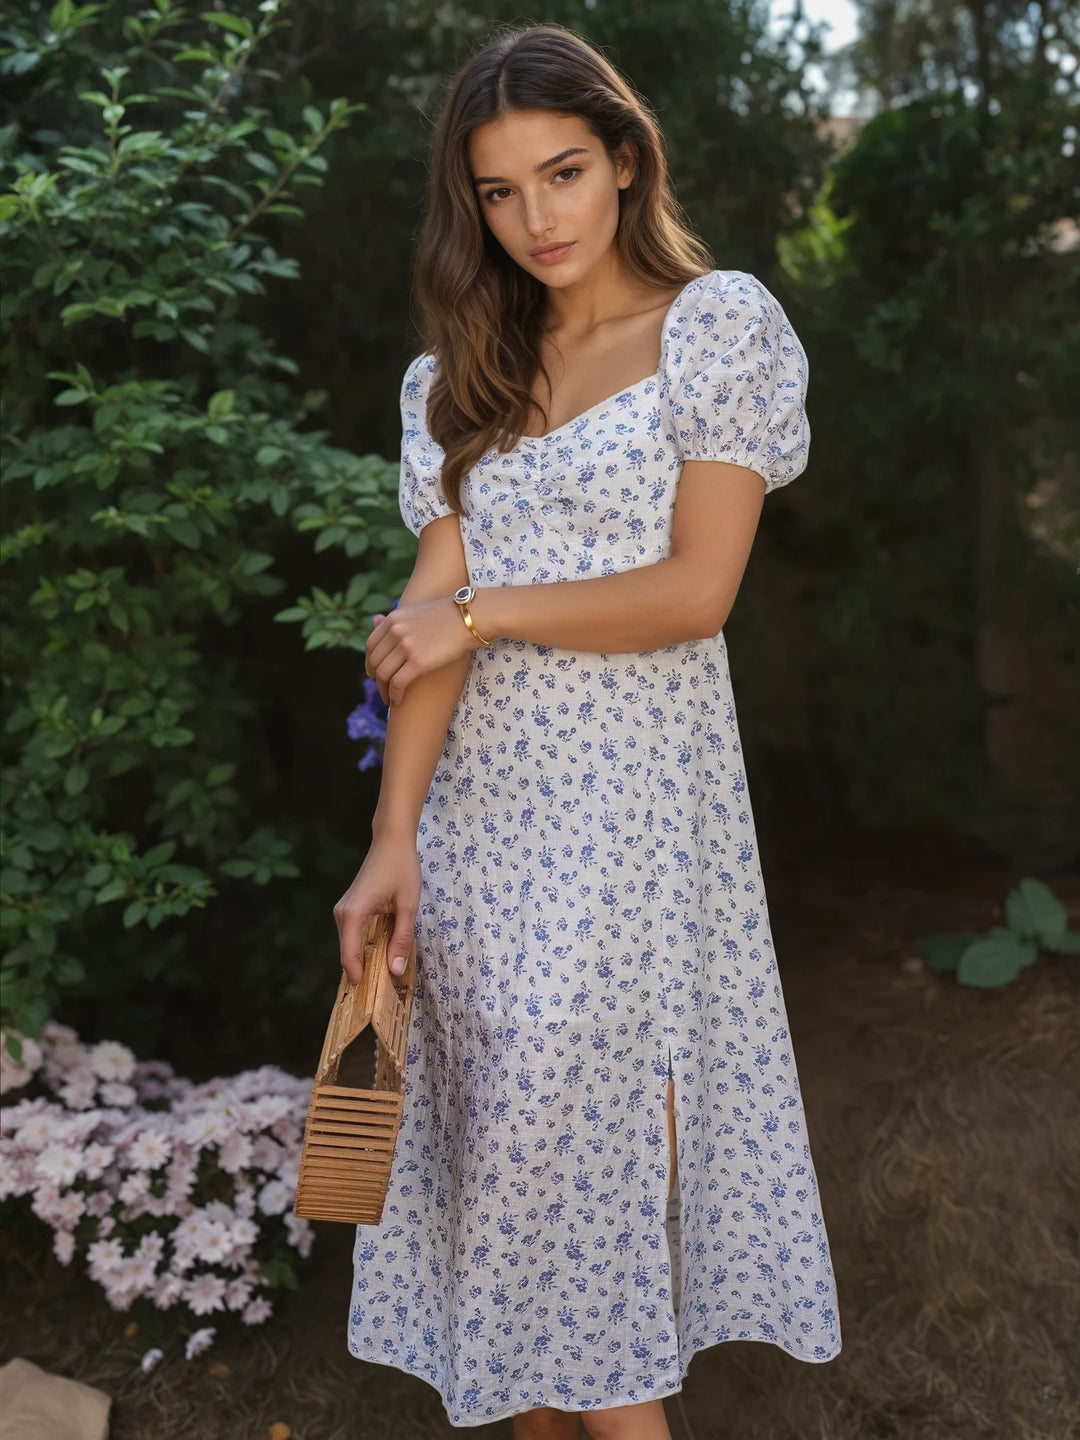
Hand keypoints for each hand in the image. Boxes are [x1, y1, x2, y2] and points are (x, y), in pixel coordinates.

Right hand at [333, 833, 420, 984]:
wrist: (391, 841)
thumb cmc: (401, 868)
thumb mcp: (408, 905)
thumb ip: (402, 938)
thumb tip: (395, 970)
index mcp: (354, 914)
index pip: (350, 956)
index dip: (358, 978)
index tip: (370, 999)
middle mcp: (342, 914)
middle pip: (349, 953)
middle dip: (364, 971)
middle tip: (385, 990)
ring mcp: (343, 911)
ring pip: (352, 945)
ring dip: (366, 959)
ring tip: (388, 971)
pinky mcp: (349, 908)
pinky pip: (355, 935)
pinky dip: (366, 946)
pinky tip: (384, 951)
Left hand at [366, 595, 482, 706]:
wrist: (471, 618)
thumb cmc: (448, 615)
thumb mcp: (416, 611)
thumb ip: (396, 620)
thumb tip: (375, 620)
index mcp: (393, 619)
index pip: (370, 646)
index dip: (370, 663)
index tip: (374, 674)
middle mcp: (395, 631)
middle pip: (375, 662)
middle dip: (376, 680)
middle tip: (383, 689)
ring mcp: (406, 646)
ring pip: (383, 675)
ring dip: (384, 691)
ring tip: (389, 699)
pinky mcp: (419, 662)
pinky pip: (397, 683)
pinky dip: (394, 695)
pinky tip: (398, 701)